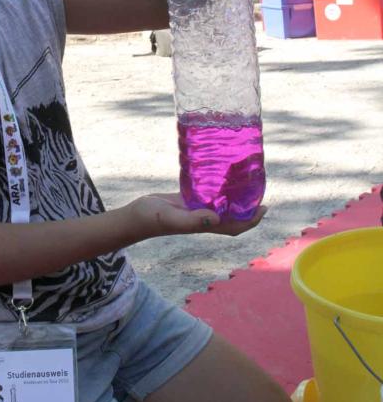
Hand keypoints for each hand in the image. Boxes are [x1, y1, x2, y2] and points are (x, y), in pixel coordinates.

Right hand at [126, 192, 266, 238]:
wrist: (136, 215)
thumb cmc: (153, 219)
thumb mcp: (172, 218)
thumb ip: (193, 220)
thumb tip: (216, 218)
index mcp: (205, 225)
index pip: (235, 226)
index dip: (251, 220)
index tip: (264, 208)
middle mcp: (204, 218)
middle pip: (233, 215)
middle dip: (247, 206)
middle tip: (257, 188)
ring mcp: (196, 209)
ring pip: (221, 204)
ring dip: (233, 197)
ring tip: (243, 180)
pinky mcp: (187, 200)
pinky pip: (206, 194)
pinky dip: (216, 188)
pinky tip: (219, 175)